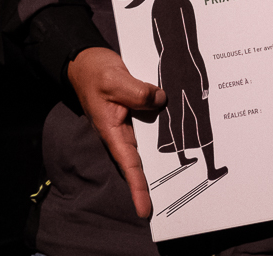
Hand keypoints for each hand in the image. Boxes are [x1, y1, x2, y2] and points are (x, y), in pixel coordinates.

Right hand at [66, 47, 166, 218]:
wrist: (86, 60)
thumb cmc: (94, 72)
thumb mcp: (114, 79)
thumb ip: (137, 92)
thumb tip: (161, 101)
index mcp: (111, 130)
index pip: (127, 164)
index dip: (136, 187)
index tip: (144, 210)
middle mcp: (120, 132)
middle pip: (138, 163)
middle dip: (151, 183)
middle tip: (171, 201)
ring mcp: (128, 124)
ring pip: (148, 144)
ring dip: (163, 155)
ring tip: (185, 172)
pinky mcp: (135, 112)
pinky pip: (151, 125)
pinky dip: (164, 129)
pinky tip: (182, 131)